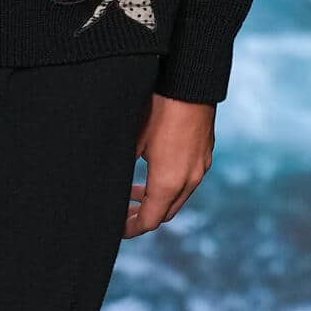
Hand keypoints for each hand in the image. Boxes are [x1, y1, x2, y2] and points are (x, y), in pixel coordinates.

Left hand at [124, 92, 214, 234]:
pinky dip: (169, 184)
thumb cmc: (157, 108)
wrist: (190, 82)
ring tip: (133, 191)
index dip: (131, 228)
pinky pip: (187, 180)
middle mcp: (189, 180)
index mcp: (168, 182)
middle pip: (165, 213)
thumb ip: (121, 168)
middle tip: (122, 214)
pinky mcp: (204, 153)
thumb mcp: (131, 140)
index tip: (116, 228)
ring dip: (156, 199)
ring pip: (177, 197)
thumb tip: (105, 184)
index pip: (149, 220)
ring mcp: (200, 167)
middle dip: (143, 217)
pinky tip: (154, 170)